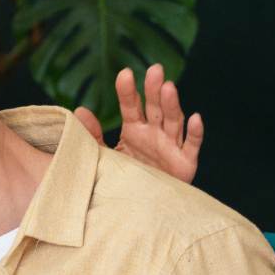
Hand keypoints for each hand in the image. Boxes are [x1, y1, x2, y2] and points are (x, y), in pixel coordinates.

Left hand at [75, 63, 202, 183]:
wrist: (142, 204)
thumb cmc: (125, 175)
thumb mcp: (105, 155)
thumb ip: (93, 135)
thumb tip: (79, 111)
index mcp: (135, 129)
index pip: (131, 106)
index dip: (128, 91)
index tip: (124, 73)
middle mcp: (154, 133)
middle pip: (155, 108)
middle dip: (154, 89)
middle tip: (154, 69)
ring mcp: (171, 146)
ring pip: (173, 121)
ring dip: (172, 105)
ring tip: (168, 87)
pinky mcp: (184, 162)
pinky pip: (191, 145)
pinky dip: (195, 132)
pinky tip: (195, 117)